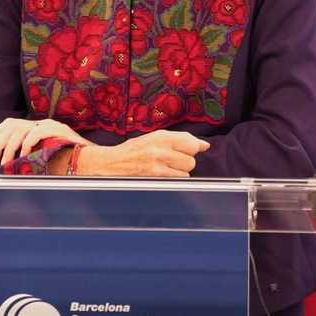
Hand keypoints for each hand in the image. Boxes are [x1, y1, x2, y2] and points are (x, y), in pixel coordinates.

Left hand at [0, 117, 87, 165]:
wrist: (90, 161)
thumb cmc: (66, 163)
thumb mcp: (41, 158)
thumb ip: (26, 157)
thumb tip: (5, 164)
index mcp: (35, 127)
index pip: (10, 123)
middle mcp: (41, 123)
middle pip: (12, 126)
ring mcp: (50, 125)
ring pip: (21, 129)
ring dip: (9, 147)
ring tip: (5, 163)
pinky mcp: (58, 130)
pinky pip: (37, 132)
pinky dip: (27, 143)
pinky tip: (23, 155)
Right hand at [77, 130, 209, 176]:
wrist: (111, 164)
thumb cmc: (133, 151)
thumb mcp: (154, 138)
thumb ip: (179, 140)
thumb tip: (204, 145)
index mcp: (160, 136)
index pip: (191, 142)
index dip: (194, 148)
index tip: (191, 150)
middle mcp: (160, 148)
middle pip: (191, 158)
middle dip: (186, 161)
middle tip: (172, 160)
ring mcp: (158, 164)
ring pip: (186, 170)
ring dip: (180, 171)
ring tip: (166, 167)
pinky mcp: (155, 176)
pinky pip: (178, 179)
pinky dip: (174, 179)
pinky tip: (163, 175)